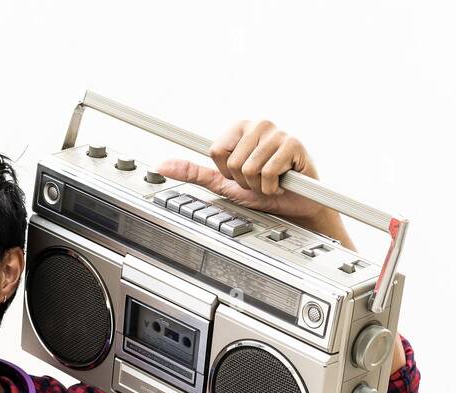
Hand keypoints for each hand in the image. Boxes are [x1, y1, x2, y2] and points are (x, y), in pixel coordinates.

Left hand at [154, 119, 333, 226]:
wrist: (292, 204)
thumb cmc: (262, 191)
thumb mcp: (222, 183)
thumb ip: (194, 173)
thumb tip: (163, 166)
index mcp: (239, 129)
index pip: (216, 151)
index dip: (226, 172)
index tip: (239, 174)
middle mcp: (258, 125)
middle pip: (232, 162)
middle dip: (243, 181)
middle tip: (258, 180)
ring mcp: (276, 132)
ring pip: (249, 168)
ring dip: (258, 185)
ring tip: (270, 181)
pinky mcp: (293, 144)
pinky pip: (268, 172)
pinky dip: (272, 186)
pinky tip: (281, 182)